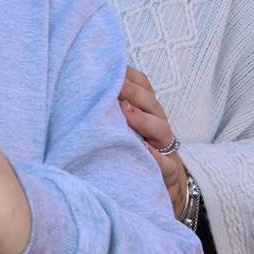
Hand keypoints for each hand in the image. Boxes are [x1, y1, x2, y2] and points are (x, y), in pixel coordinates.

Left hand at [120, 67, 186, 217]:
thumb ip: (114, 111)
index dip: (131, 76)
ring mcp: (165, 149)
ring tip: (127, 112)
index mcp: (148, 113)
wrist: (168, 188)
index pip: (145, 87)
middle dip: (134, 92)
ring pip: (161, 129)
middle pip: (151, 104)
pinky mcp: (168, 172)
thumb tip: (84, 88)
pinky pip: (166, 164)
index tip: (112, 66)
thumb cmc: (139, 153)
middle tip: (115, 84)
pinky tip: (143, 149)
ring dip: (144, 119)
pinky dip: (156, 157)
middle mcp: (158, 126)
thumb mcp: (129, 130)